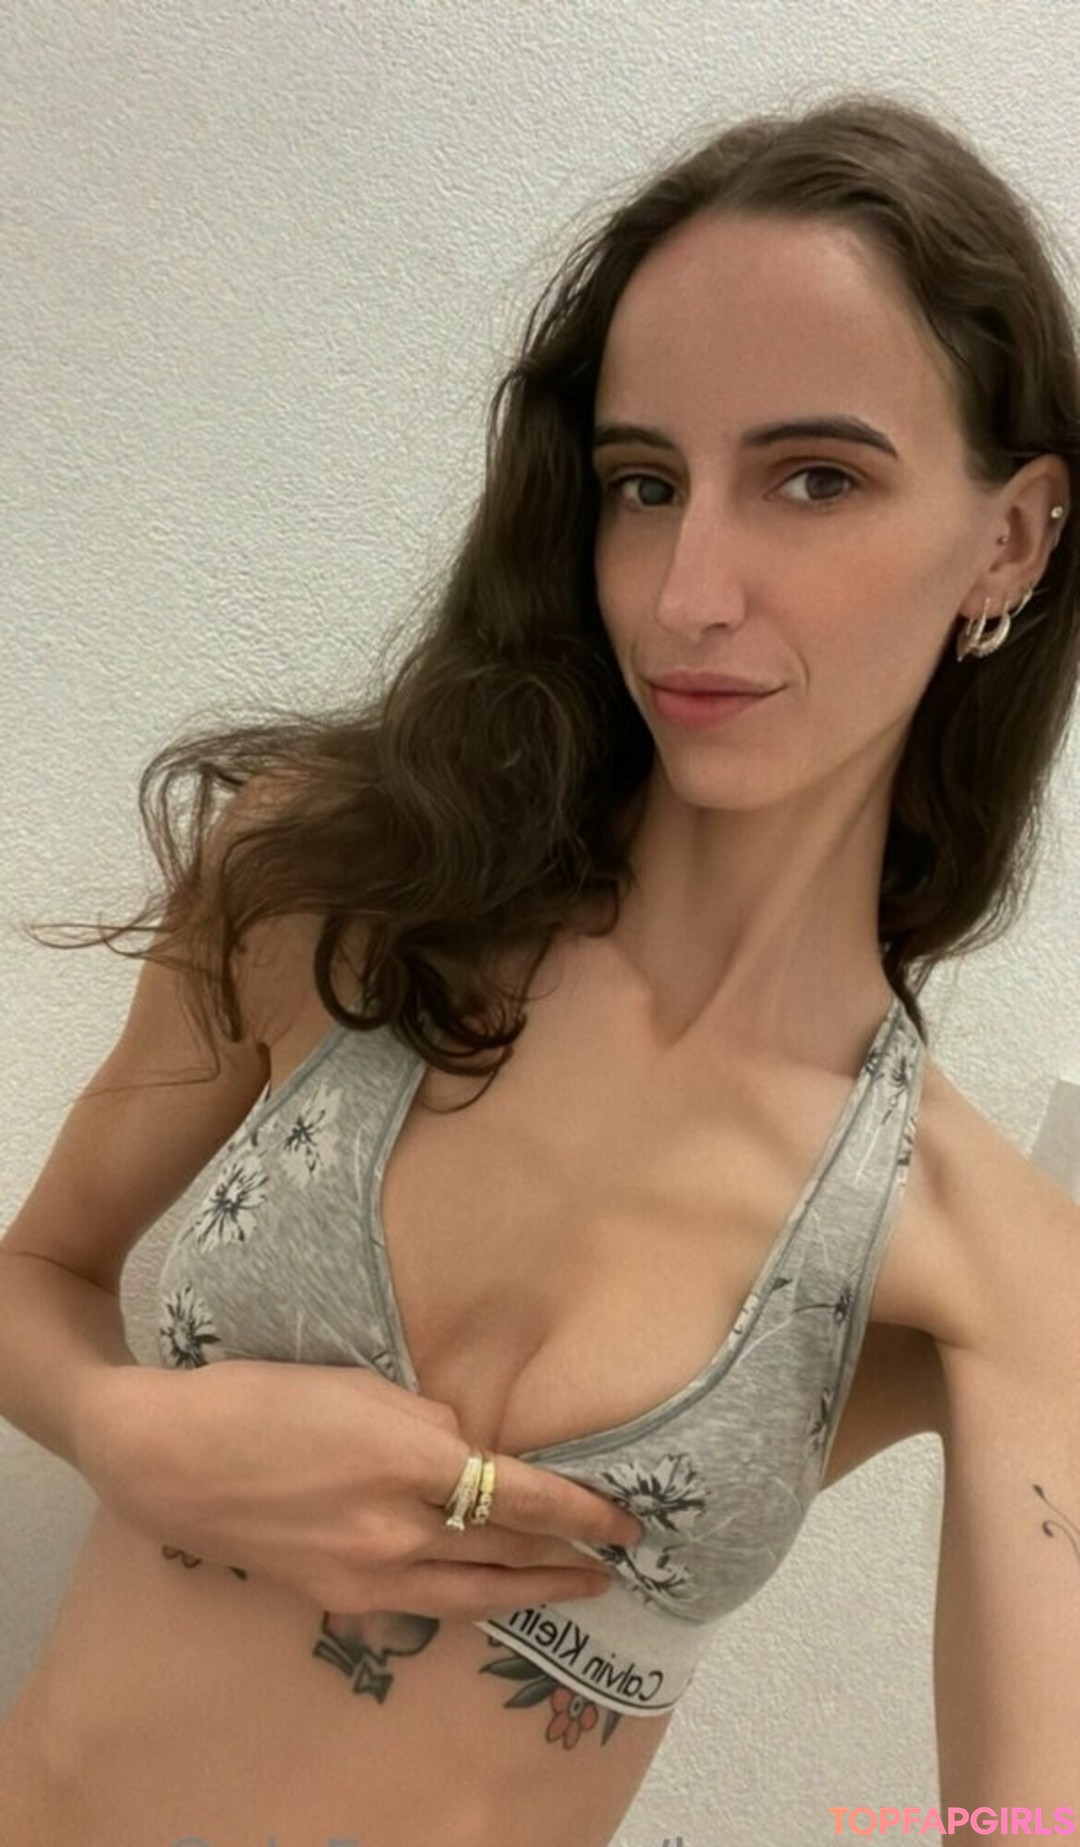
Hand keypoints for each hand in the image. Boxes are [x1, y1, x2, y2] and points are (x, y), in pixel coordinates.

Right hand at [78, 1360, 643, 1617]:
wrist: (168, 1458)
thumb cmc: (262, 1398)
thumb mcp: (358, 1386)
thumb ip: (426, 1422)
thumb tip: (468, 1449)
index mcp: (408, 1460)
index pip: (520, 1495)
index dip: (579, 1512)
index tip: (623, 1518)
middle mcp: (396, 1529)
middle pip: (506, 1553)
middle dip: (568, 1559)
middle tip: (617, 1561)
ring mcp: (365, 1574)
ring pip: (471, 1593)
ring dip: (530, 1593)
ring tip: (575, 1590)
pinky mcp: (335, 1598)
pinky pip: (420, 1604)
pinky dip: (465, 1601)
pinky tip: (487, 1598)